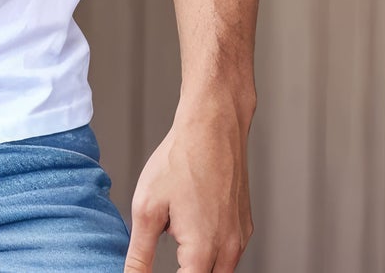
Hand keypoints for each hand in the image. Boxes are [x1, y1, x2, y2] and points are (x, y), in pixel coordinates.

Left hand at [123, 88, 253, 271]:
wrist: (213, 127)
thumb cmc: (179, 161)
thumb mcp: (147, 208)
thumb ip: (140, 254)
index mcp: (202, 251)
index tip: (149, 270)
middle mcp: (228, 250)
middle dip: (183, 272)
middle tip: (166, 245)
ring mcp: (240, 239)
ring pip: (218, 271)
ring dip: (196, 266)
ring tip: (174, 235)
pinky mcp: (244, 226)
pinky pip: (228, 254)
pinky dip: (210, 252)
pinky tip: (191, 229)